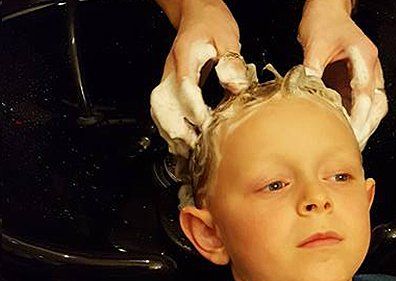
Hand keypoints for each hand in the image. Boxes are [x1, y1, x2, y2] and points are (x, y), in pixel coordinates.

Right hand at [151, 0, 251, 156]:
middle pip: (163, 105)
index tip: (207, 126)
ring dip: (171, 133)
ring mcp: (166, 78)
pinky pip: (161, 111)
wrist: (196, 12)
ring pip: (159, 111)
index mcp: (185, 57)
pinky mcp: (168, 86)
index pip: (185, 89)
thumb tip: (235, 87)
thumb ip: (231, 63)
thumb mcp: (227, 38)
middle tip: (195, 146)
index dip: (194, 110)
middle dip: (178, 129)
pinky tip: (181, 141)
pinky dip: (169, 129)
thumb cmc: (211, 23)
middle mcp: (170, 70)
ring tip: (187, 150)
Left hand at [298, 0, 387, 149]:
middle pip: (377, 104)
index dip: (359, 116)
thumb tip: (306, 96)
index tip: (352, 133)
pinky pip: (364, 104)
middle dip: (367, 127)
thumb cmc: (323, 22)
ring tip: (353, 144)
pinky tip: (348, 132)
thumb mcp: (314, 45)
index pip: (365, 93)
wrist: (328, 10)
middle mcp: (371, 67)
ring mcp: (369, 74)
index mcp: (364, 56)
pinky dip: (358, 119)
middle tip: (354, 145)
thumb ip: (312, 70)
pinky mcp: (360, 80)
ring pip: (375, 107)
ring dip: (365, 126)